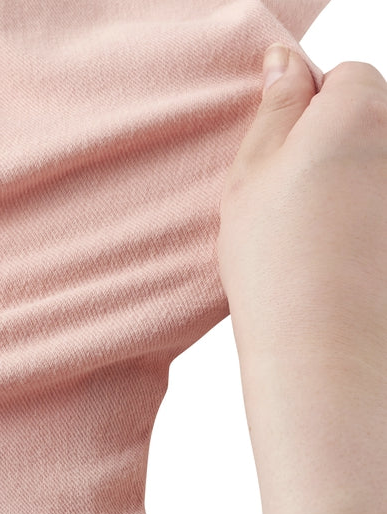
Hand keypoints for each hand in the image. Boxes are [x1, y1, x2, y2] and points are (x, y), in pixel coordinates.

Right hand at [217, 45, 386, 378]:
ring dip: (347, 183)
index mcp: (359, 112)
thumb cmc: (275, 257)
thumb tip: (284, 61)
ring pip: (373, 168)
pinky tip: (335, 252)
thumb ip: (274, 107)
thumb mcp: (252, 172)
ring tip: (309, 232)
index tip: (281, 150)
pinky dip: (363, 219)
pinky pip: (377, 206)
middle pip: (367, 120)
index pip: (344, 77)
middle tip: (287, 194)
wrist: (320, 339)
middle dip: (330, 143)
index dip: (308, 108)